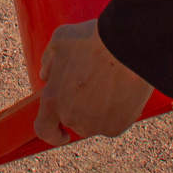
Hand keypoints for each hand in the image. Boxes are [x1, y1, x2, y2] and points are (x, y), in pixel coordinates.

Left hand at [34, 19, 153, 147]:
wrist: (128, 46)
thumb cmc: (92, 40)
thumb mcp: (60, 41)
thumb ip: (48, 61)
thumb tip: (47, 75)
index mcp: (53, 99)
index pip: (44, 129)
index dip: (51, 132)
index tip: (60, 130)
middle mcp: (72, 117)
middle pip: (73, 121)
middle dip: (79, 108)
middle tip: (93, 84)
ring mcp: (96, 125)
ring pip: (94, 123)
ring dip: (98, 110)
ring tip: (109, 83)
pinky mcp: (118, 126)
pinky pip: (114, 122)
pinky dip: (116, 112)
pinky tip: (121, 91)